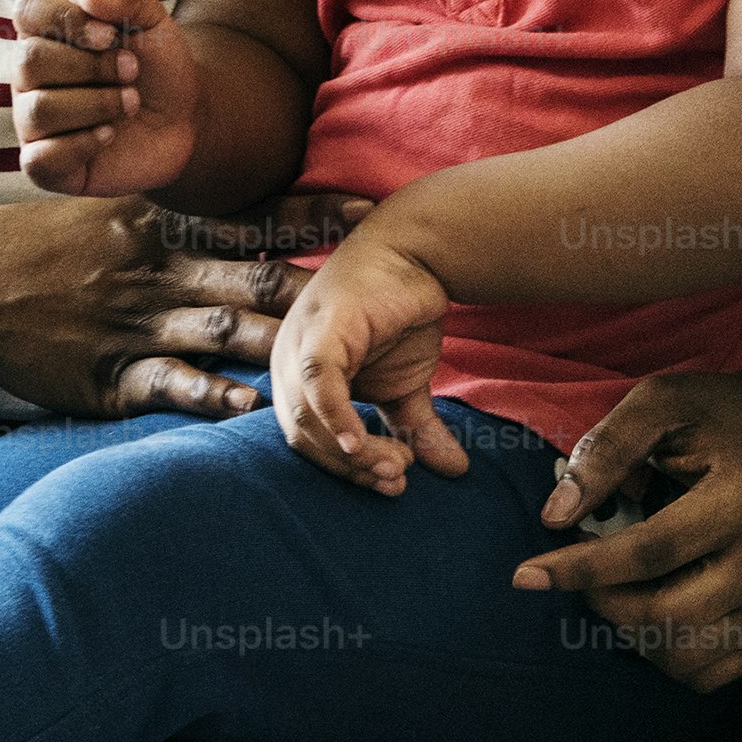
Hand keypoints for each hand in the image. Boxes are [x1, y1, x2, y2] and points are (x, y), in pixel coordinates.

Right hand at [0, 192, 369, 421]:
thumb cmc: (40, 251)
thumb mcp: (108, 218)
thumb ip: (173, 226)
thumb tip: (237, 228)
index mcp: (160, 227)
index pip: (252, 217)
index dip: (314, 214)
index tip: (370, 207)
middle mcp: (157, 270)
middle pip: (256, 275)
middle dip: (323, 284)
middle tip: (387, 292)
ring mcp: (134, 324)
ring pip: (225, 331)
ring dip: (285, 347)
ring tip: (344, 363)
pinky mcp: (107, 376)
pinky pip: (169, 384)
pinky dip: (212, 395)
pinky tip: (253, 409)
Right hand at [10, 0, 200, 195]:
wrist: (185, 119)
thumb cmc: (157, 66)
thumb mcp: (153, 20)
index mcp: (46, 33)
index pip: (27, 11)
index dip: (65, 20)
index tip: (111, 35)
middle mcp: (29, 76)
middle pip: (28, 61)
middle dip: (91, 67)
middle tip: (132, 71)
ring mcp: (33, 122)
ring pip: (38, 110)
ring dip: (96, 104)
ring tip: (130, 103)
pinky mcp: (45, 165)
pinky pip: (39, 159)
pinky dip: (81, 145)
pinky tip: (109, 135)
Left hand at [268, 218, 467, 494]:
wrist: (418, 255)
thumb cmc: (401, 314)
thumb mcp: (409, 382)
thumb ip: (415, 427)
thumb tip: (455, 471)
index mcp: (296, 378)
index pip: (308, 442)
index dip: (347, 471)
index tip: (392, 485)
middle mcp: (285, 362)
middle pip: (303, 438)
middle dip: (351, 469)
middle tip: (395, 481)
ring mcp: (296, 344)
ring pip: (309, 419)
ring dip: (354, 453)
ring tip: (396, 465)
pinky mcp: (318, 330)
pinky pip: (317, 385)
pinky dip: (336, 420)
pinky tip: (361, 446)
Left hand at [512, 361, 741, 690]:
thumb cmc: (718, 416)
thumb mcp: (660, 404)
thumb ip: (607, 451)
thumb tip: (556, 516)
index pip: (648, 554)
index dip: (580, 569)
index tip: (525, 575)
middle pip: (663, 615)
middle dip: (600, 599)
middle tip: (576, 567)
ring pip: (683, 657)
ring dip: (631, 631)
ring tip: (617, 585)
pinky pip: (707, 674)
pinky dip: (665, 653)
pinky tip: (653, 607)